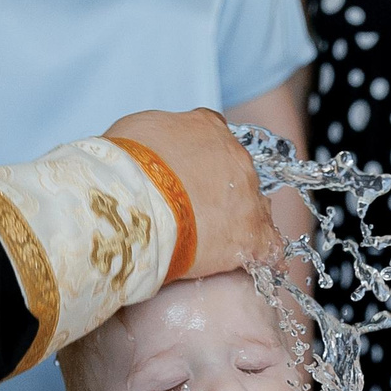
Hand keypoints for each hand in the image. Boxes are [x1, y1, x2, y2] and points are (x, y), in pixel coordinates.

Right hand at [103, 107, 281, 279]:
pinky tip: (253, 262)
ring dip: (240, 221)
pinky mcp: (250, 236)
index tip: (187, 177)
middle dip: (220, 191)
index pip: (215, 139)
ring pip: (256, 207)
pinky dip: (262, 254)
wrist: (129, 204)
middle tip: (192, 213)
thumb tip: (154, 147)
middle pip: (237, 174)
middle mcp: (235, 156)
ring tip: (215, 241)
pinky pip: (268, 246)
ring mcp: (247, 196)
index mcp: (207, 127)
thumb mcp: (134, 131)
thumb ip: (156, 136)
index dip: (202, 162)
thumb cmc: (122, 167)